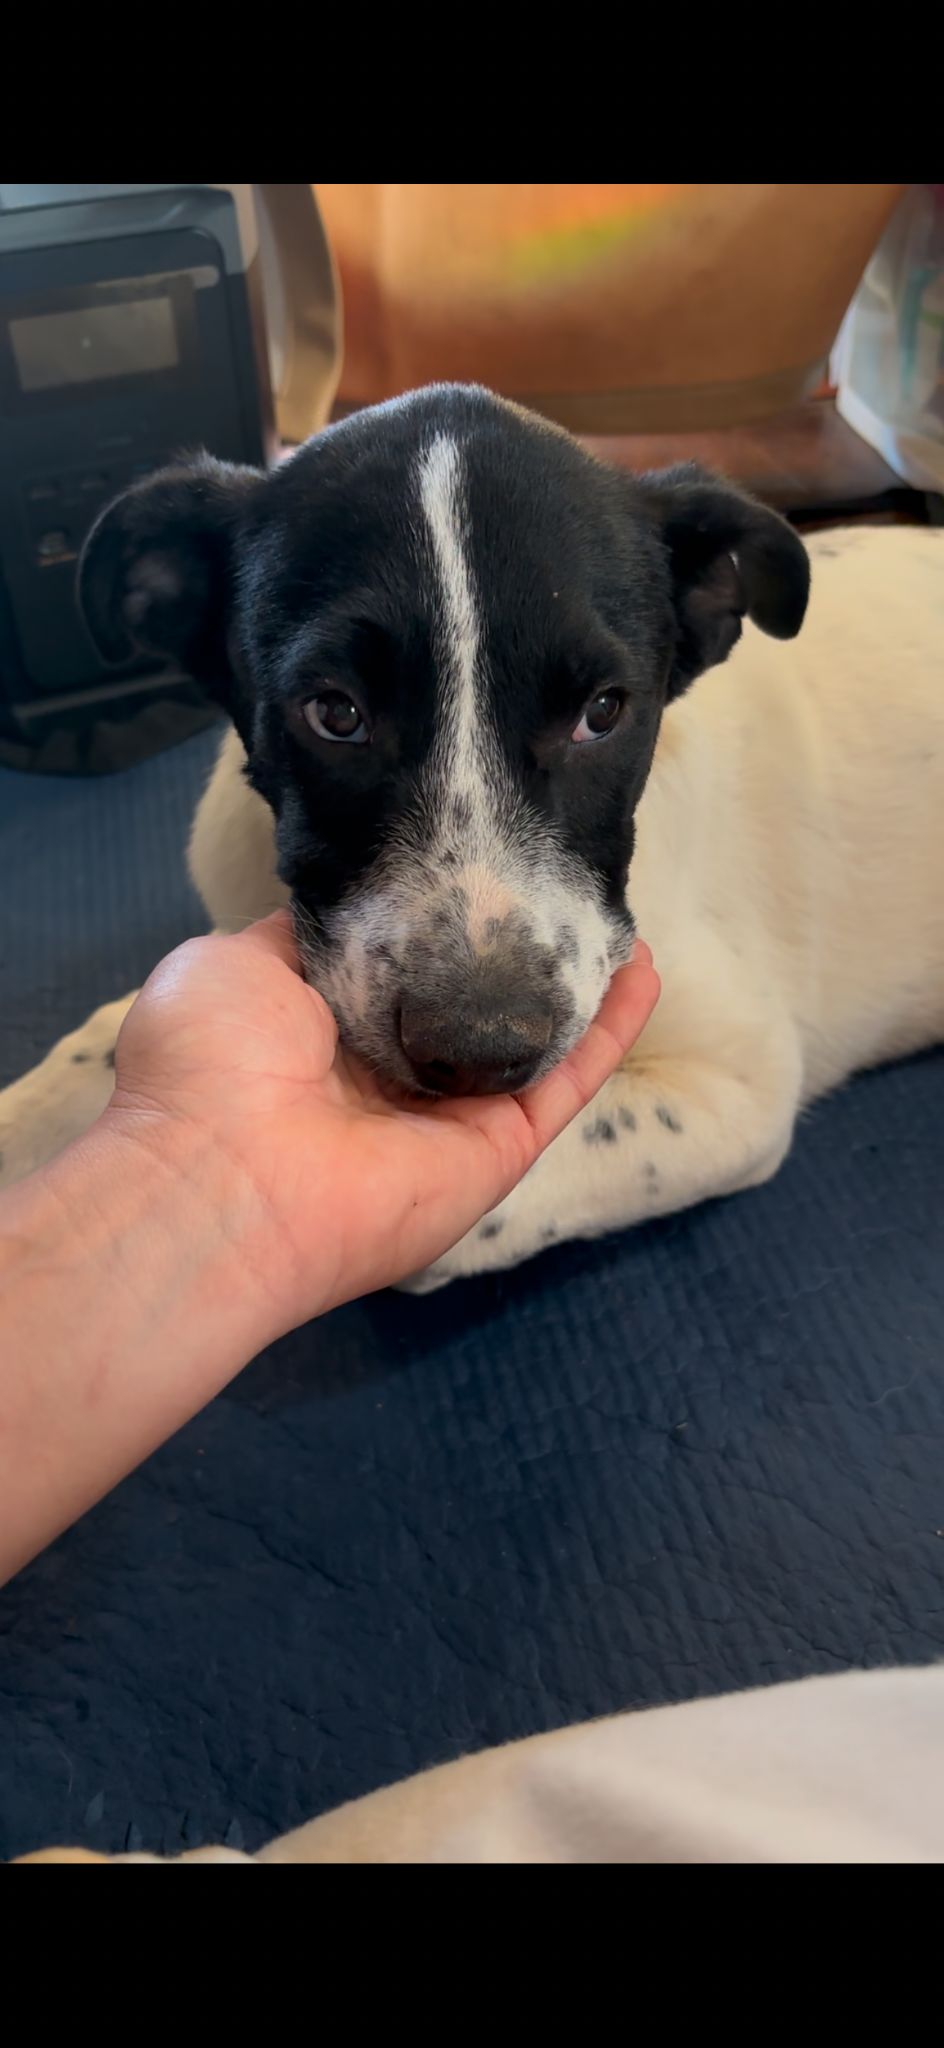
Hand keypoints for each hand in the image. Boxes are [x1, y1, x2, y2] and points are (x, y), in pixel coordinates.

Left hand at [106, 911, 660, 1327]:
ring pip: (532, 1043)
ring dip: (580, 987)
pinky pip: (565, 1082)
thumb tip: (344, 906)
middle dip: (515, 956)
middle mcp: (388, 1080)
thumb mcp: (236, 964)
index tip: (477, 869)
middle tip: (560, 888)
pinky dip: (610, 1030)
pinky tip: (643, 973)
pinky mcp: (497, 1150)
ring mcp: (447, 1120)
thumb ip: (299, 936)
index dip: (439, 924)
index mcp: (318, 1036)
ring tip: (619, 923)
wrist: (221, 1178)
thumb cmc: (210, 1065)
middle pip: (473, 1010)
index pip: (398, 973)